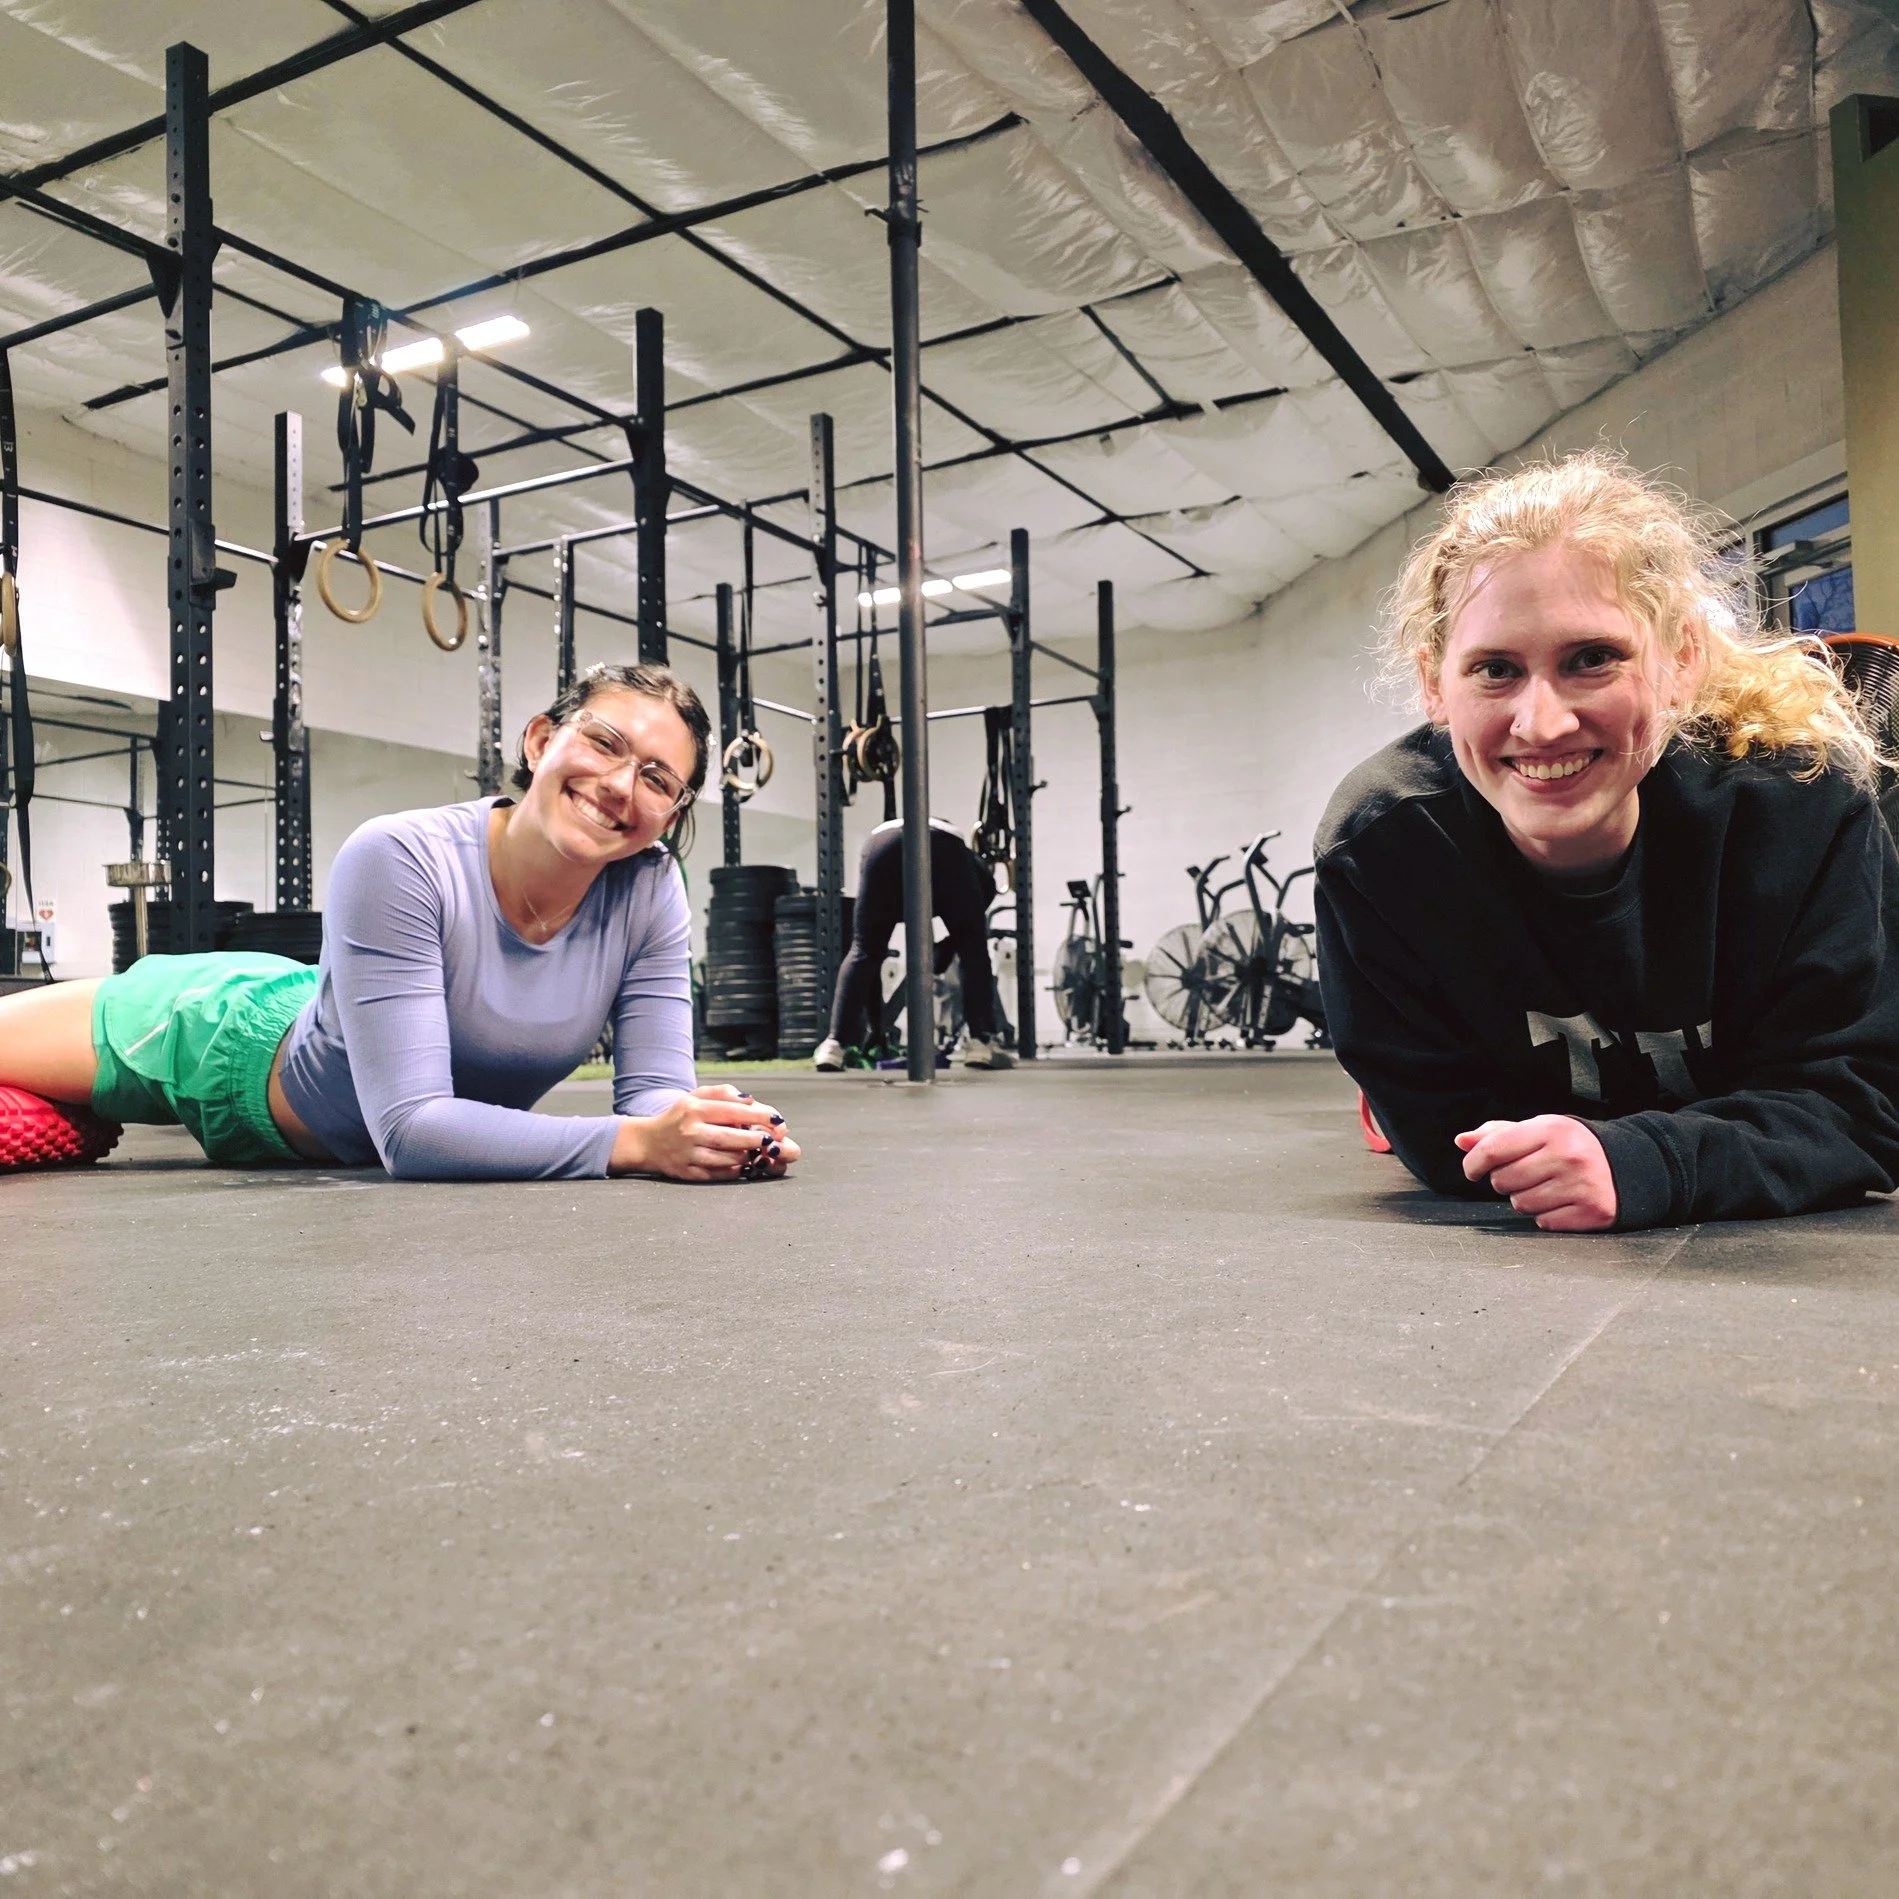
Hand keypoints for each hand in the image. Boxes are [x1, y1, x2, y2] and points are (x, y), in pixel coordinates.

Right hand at [611, 1083, 801, 1182]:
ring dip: (749, 1156)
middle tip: (774, 1140)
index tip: (777, 1119)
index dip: (759, 1116)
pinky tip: (746, 1165)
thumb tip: (751, 1101)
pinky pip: (719, 1174)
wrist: (647, 1142)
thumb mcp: (696, 1096)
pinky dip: (736, 1170)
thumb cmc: (680, 1116)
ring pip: (727, 1158)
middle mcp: (691, 1132)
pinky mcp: (689, 1173)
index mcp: (694, 1110)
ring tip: (761, 1152)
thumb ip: (723, 1093)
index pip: (732, 1112)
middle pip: (731, 1138)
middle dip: (757, 1140)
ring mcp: (689, 1155)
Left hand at [1455, 1115, 1615, 1231]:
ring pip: (1521, 1204)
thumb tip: (1461, 1141)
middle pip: (1503, 1180)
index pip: (1494, 1149)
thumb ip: (1498, 1134)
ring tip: (1545, 1186)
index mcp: (1552, 1129)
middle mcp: (1568, 1156)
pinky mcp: (1593, 1211)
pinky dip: (1545, 1215)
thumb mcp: (1539, 1129)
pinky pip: (1543, 1222)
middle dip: (1504, 1180)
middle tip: (1524, 1174)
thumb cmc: (1572, 1145)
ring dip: (1524, 1198)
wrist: (1629, 1164)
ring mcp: (1582, 1185)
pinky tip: (1560, 1200)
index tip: (1472, 1170)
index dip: (1473, 1162)